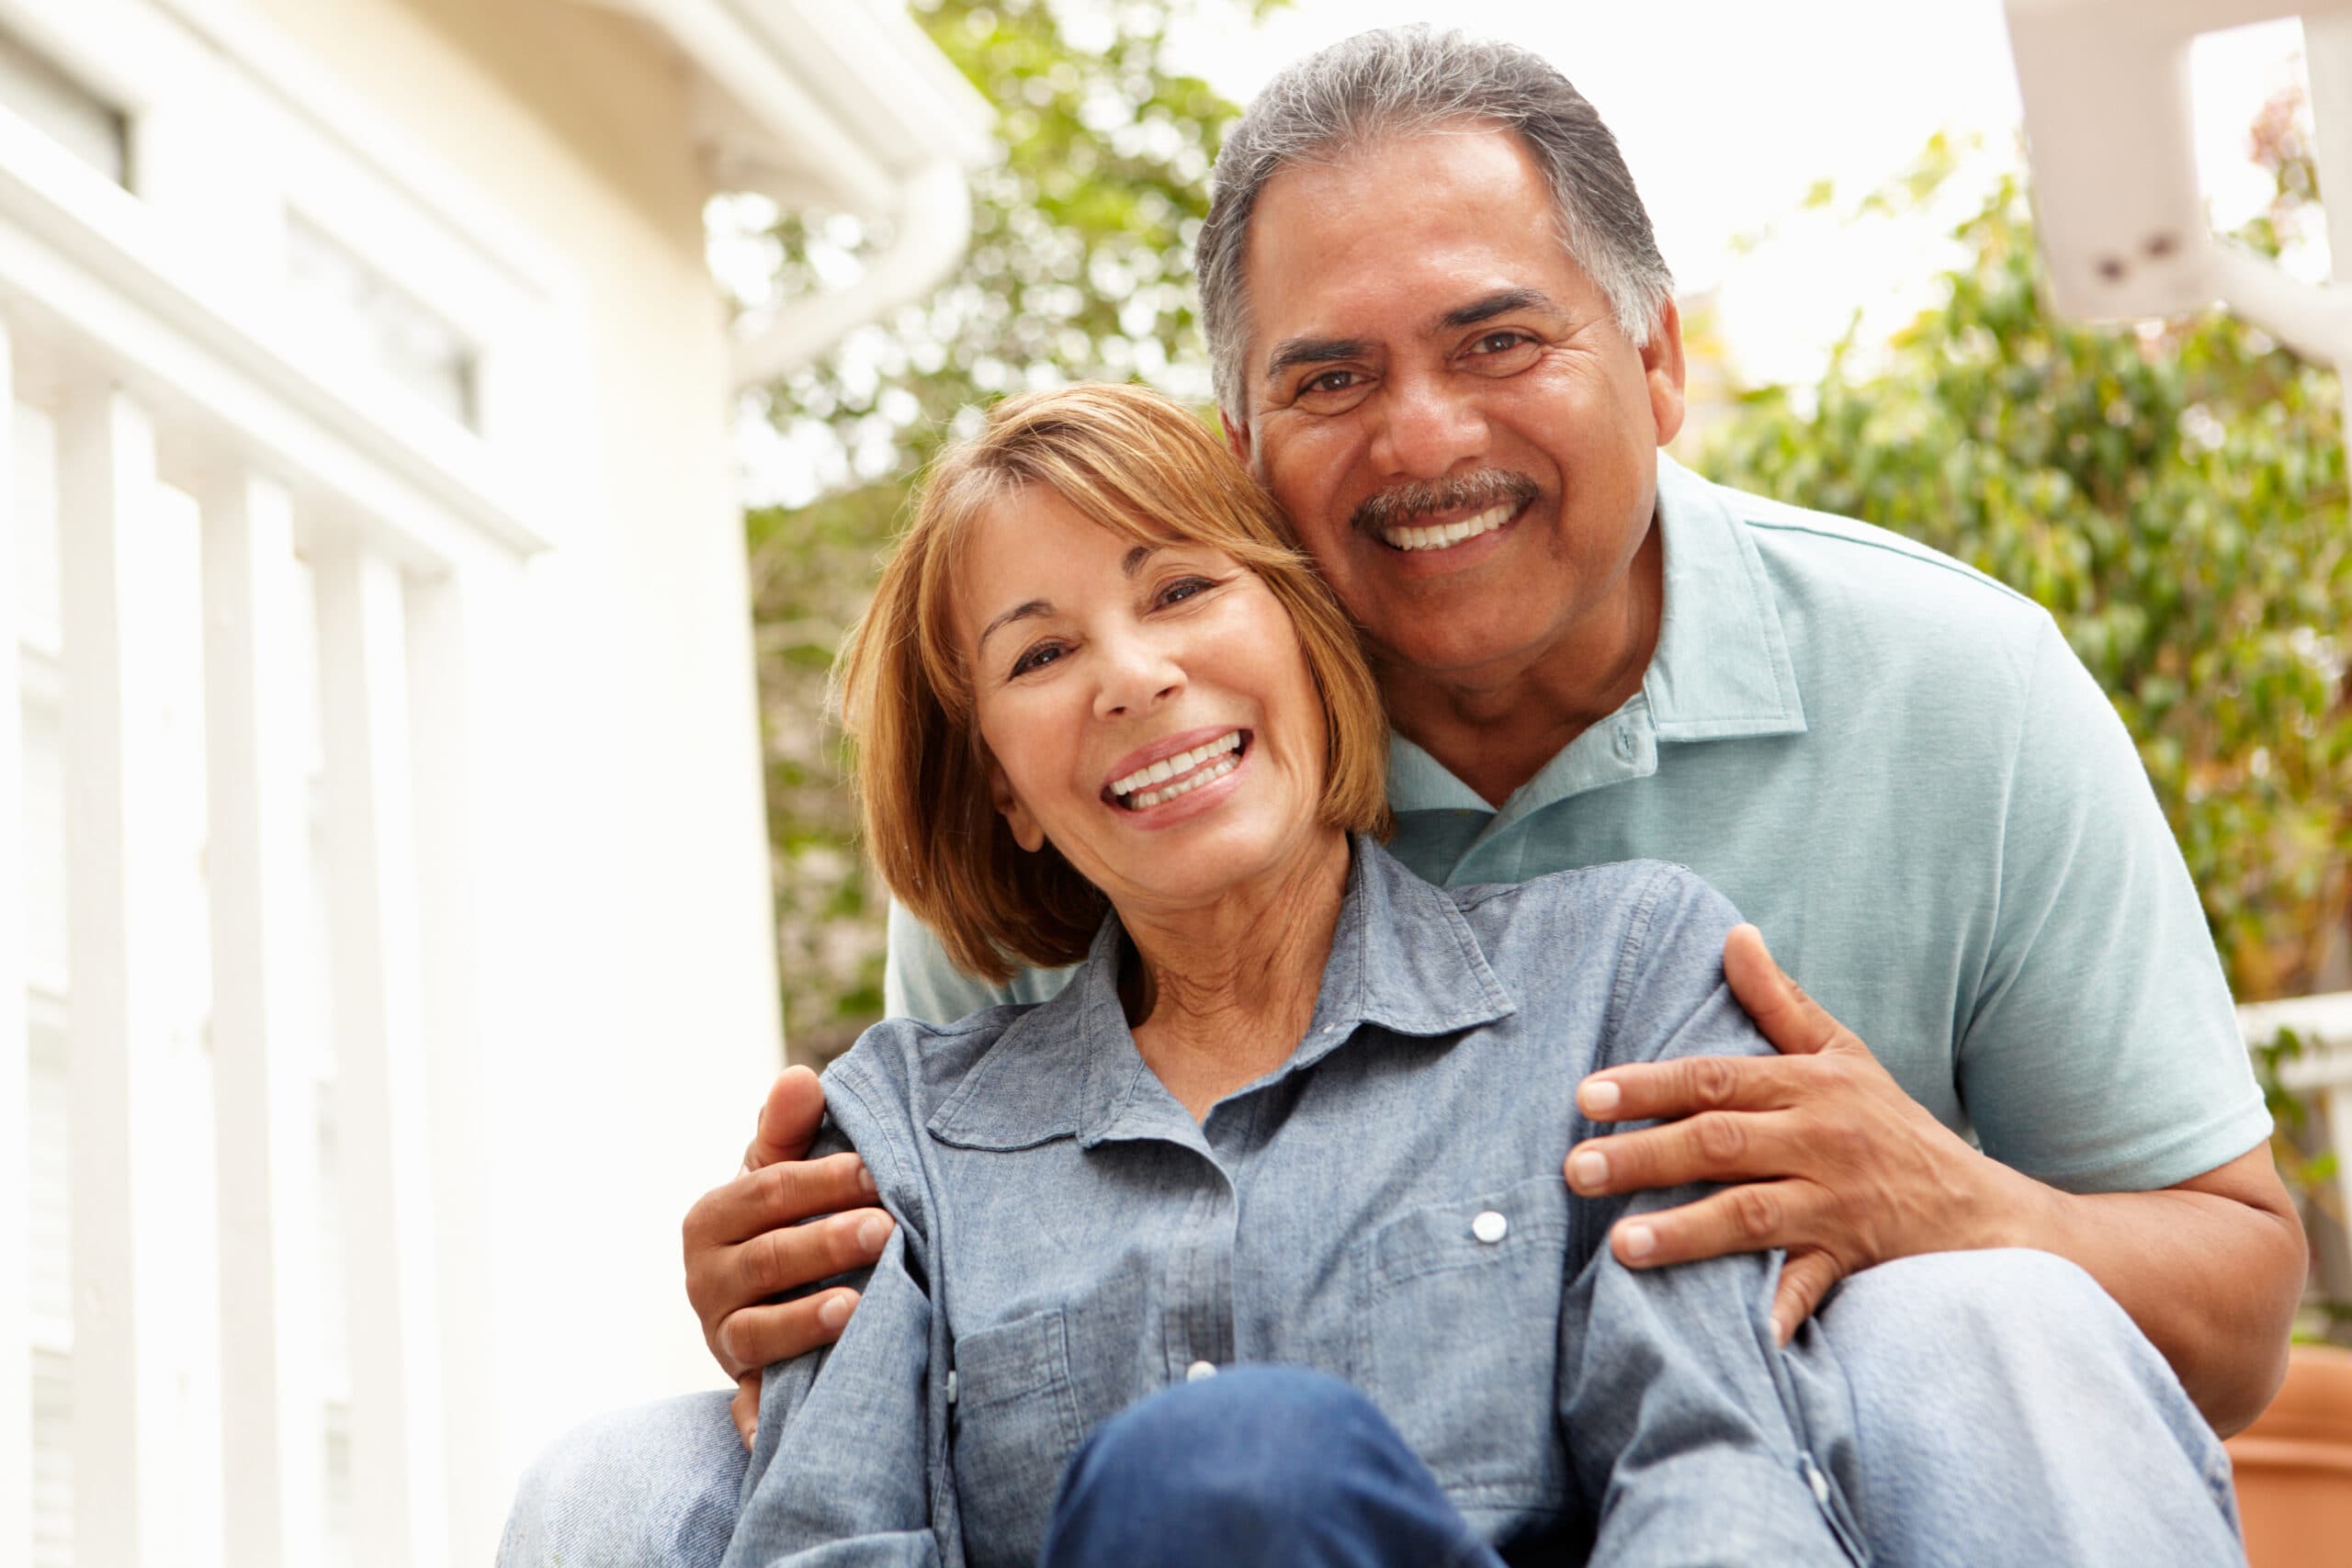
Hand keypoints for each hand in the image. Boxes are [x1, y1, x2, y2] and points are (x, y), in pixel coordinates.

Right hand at [682, 1066, 895, 1445]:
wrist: (769, 1290)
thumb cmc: (783, 1216)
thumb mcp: (780, 1169)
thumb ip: (789, 1128)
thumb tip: (800, 1078)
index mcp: (711, 1220)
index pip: (765, 1194)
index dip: (821, 1181)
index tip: (876, 1171)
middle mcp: (706, 1282)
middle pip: (767, 1261)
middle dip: (825, 1244)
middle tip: (886, 1229)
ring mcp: (724, 1340)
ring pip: (758, 1333)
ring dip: (805, 1323)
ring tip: (857, 1307)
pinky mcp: (745, 1388)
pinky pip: (749, 1409)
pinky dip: (759, 1422)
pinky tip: (783, 1434)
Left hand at [1564, 925, 2009, 1342]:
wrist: (1982, 1209)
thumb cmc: (1893, 1126)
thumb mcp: (1844, 1054)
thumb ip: (1780, 1000)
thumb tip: (1733, 934)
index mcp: (1809, 1085)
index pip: (1716, 1079)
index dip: (1649, 1086)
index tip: (1586, 1097)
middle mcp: (1820, 1140)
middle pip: (1721, 1143)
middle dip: (1645, 1157)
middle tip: (1576, 1169)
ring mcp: (1836, 1203)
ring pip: (1752, 1215)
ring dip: (1686, 1232)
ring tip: (1621, 1246)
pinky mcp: (1853, 1258)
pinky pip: (1811, 1287)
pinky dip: (1780, 1310)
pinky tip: (1743, 1334)